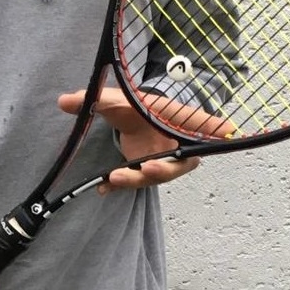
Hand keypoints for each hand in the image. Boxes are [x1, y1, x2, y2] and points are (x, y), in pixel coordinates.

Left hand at [58, 87, 234, 193]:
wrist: (133, 118)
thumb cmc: (134, 106)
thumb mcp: (115, 101)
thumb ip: (93, 100)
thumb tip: (63, 101)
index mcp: (175, 119)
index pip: (200, 124)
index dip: (212, 128)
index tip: (227, 129)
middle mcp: (176, 143)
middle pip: (178, 162)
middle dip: (163, 169)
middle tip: (147, 167)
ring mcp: (164, 160)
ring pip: (157, 175)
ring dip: (138, 179)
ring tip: (114, 179)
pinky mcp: (148, 171)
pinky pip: (138, 181)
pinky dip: (121, 185)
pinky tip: (102, 188)